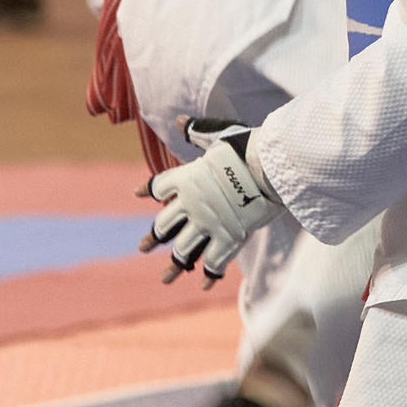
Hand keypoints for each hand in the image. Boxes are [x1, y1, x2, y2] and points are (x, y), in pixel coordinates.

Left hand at [140, 124, 287, 284]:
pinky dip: (210, 276)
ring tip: (166, 279)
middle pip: (164, 225)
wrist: (268, 167)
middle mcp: (191, 204)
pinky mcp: (228, 237)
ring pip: (183, 250)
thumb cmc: (247, 146)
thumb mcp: (219, 134)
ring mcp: (208, 223)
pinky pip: (213, 262)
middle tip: (143, 248)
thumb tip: (179, 120)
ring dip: (175, 266)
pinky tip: (205, 286)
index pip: (158, 185)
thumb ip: (198, 130)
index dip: (148, 189)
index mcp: (186, 178)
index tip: (137, 194)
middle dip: (154, 237)